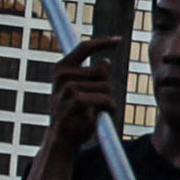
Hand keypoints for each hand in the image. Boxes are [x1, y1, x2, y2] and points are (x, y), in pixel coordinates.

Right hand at [42, 37, 121, 153]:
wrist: (62, 140)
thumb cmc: (74, 114)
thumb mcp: (82, 91)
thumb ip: (92, 75)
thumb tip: (106, 62)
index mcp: (61, 69)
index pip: (84, 48)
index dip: (102, 43)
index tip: (119, 40)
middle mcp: (62, 75)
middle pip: (102, 70)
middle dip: (107, 87)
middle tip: (96, 103)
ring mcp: (67, 88)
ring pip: (105, 86)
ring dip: (107, 100)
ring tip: (95, 112)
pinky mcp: (75, 102)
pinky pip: (104, 98)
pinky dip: (107, 108)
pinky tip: (98, 117)